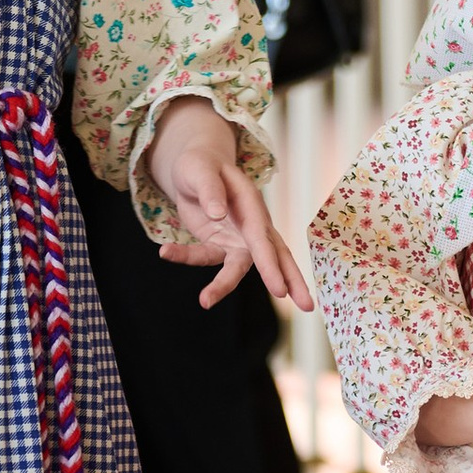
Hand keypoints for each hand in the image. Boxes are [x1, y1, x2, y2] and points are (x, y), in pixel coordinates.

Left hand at [149, 99, 311, 313]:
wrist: (194, 169)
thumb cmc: (201, 165)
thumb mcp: (199, 169)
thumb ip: (209, 189)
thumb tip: (217, 213)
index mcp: (251, 204)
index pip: (263, 238)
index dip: (271, 265)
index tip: (280, 291)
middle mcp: (250, 225)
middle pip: (274, 257)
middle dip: (288, 281)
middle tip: (307, 308)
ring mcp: (236, 238)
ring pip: (239, 268)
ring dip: (223, 286)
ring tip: (204, 301)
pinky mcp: (219, 245)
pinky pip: (204, 256)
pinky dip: (185, 256)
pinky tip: (166, 252)